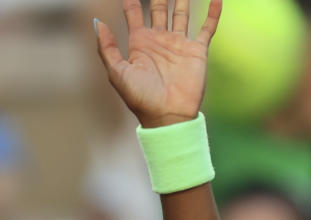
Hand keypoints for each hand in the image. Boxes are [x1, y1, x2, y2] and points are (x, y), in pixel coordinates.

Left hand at [95, 0, 220, 127]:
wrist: (168, 116)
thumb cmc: (141, 98)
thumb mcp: (117, 73)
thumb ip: (107, 48)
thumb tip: (97, 22)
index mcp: (140, 44)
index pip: (135, 14)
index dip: (131, 0)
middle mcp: (159, 40)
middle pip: (159, 8)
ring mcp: (179, 44)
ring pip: (182, 13)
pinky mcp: (197, 51)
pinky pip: (207, 28)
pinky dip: (212, 13)